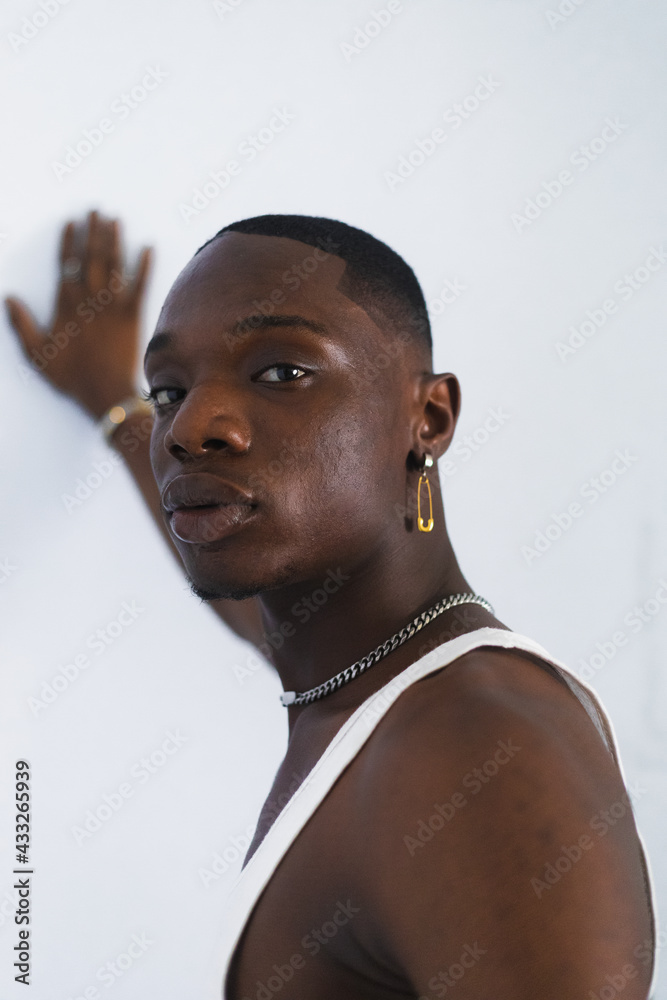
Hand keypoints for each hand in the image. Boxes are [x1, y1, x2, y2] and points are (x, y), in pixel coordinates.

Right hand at [5, 209, 152, 418]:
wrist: (106, 395)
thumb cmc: (71, 377)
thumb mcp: (37, 354)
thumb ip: (22, 325)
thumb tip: (9, 298)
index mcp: (66, 306)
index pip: (65, 265)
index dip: (68, 242)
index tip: (71, 222)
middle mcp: (89, 301)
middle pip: (90, 258)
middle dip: (93, 232)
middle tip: (96, 210)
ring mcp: (113, 307)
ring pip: (113, 266)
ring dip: (114, 241)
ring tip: (115, 220)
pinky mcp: (133, 317)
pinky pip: (140, 286)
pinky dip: (145, 267)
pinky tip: (149, 248)